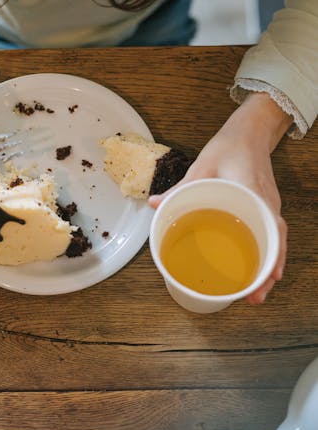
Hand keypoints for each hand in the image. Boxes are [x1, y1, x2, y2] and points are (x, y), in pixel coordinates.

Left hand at [149, 93, 290, 304]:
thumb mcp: (201, 165)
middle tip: (255, 296)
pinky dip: (266, 253)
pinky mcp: (266, 207)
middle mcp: (267, 202)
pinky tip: (257, 270)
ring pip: (275, 241)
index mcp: (253, 191)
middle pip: (276, 241)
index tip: (267, 274)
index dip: (271, 251)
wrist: (249, 132)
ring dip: (268, 267)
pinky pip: (271, 234)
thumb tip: (153, 204)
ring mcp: (270, 206)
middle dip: (268, 270)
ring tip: (256, 293)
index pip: (270, 225)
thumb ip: (179, 187)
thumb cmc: (229, 146)